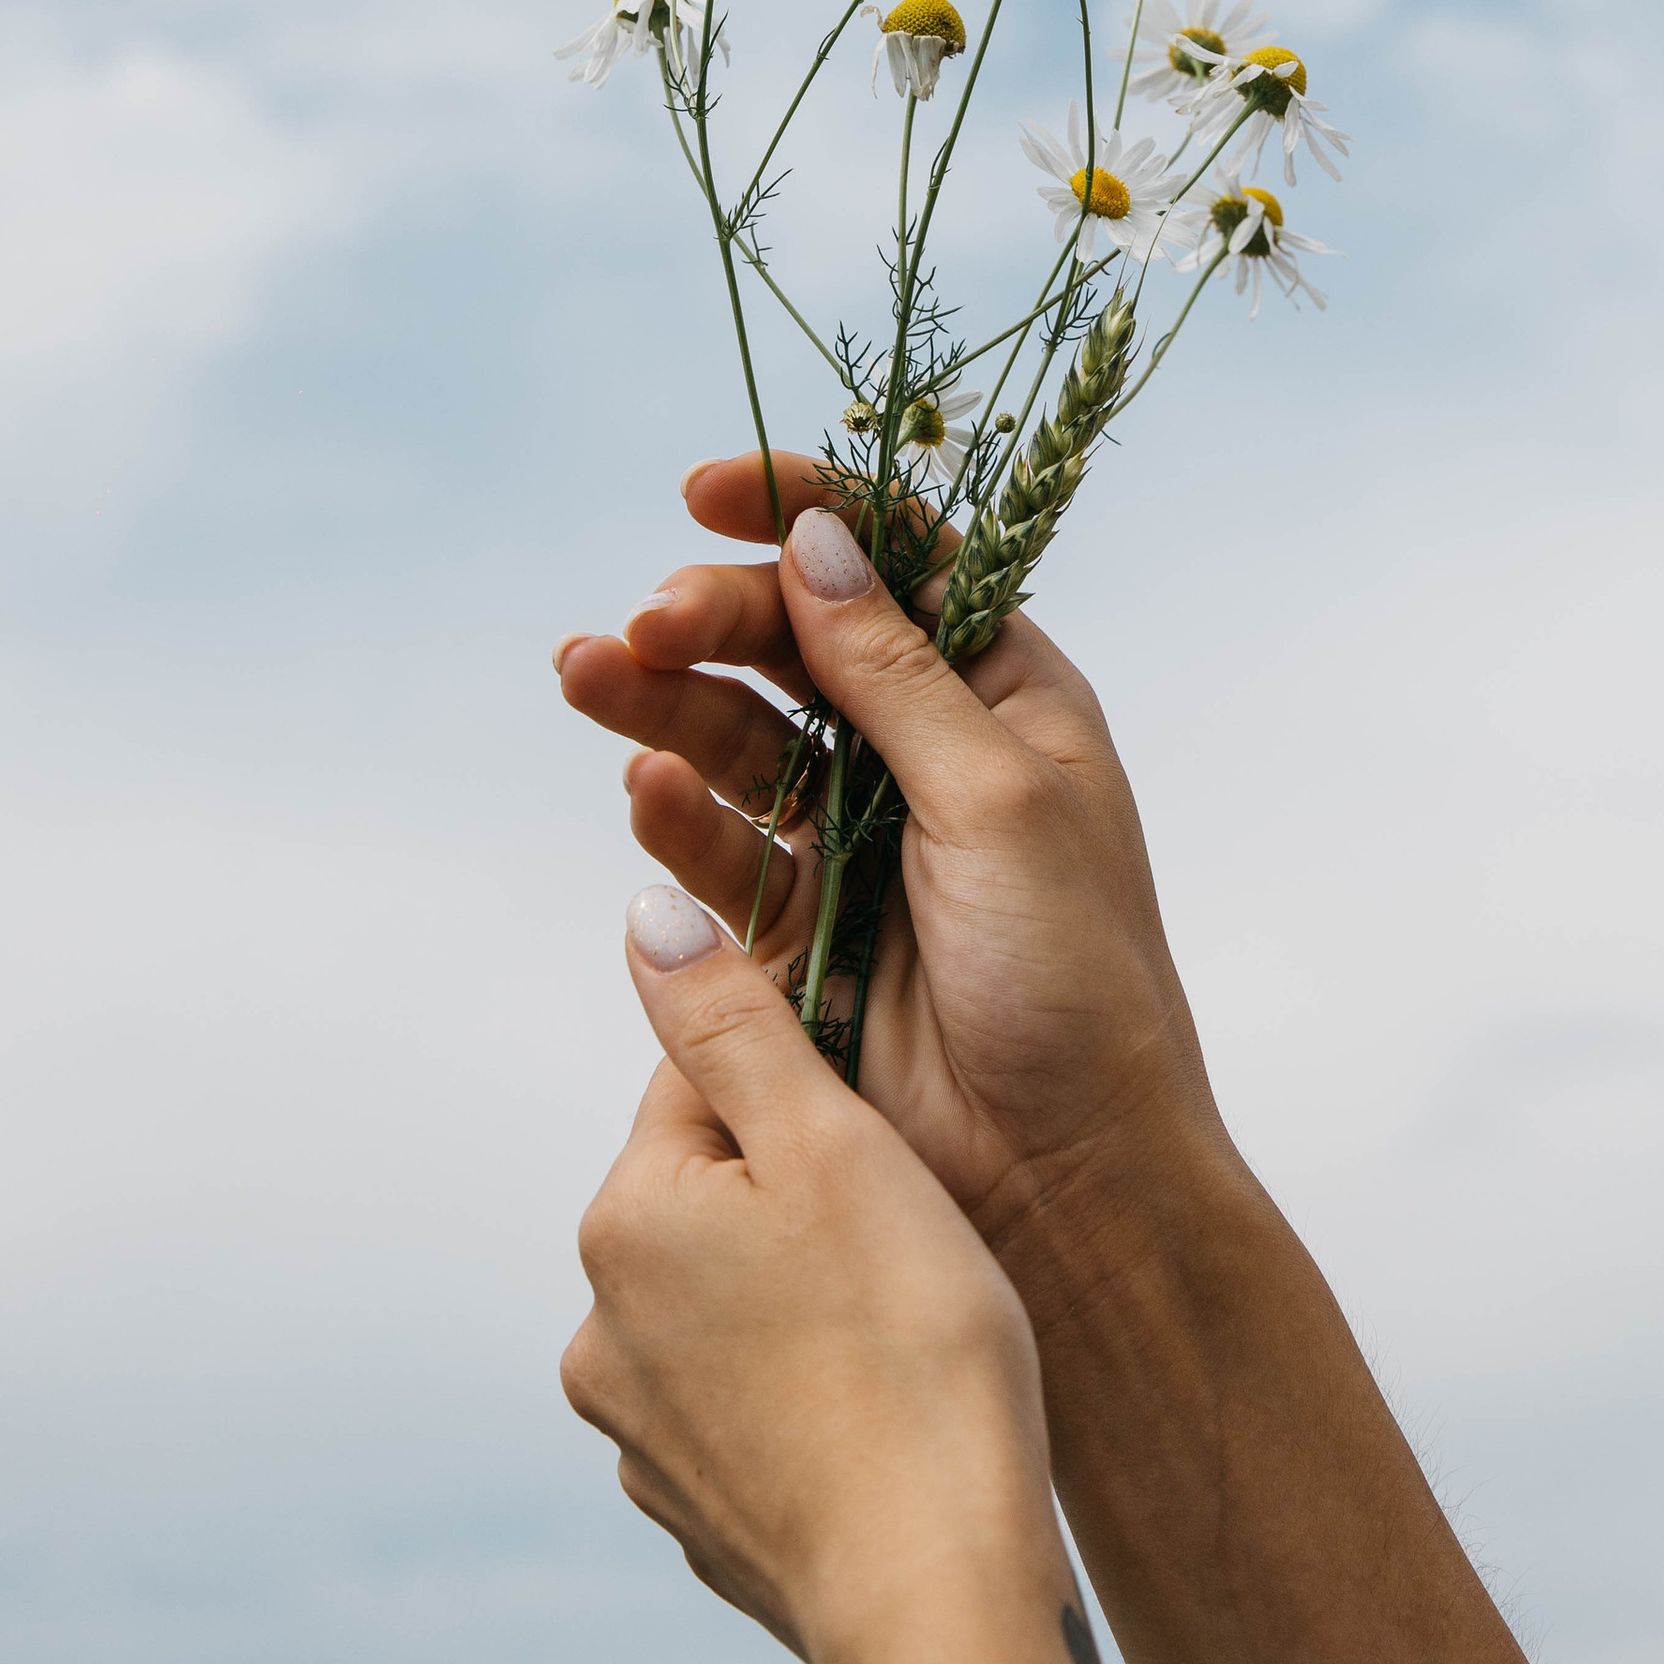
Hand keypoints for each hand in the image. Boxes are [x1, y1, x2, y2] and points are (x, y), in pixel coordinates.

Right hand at [555, 453, 1228, 1243]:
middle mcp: (926, 750)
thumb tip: (819, 540)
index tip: (703, 490)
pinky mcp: (796, 927)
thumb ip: (895, 671)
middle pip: (793, 641)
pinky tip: (643, 794)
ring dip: (663, 703)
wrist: (1066, 1174)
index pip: (893, 560)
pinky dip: (675, 814)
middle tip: (646, 626)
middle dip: (714, 618)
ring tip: (590, 676)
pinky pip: (718, 847)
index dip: (801, 510)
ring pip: (738, 737)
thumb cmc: (1073, 977)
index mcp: (1004, 695)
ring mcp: (856, 837)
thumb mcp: (996, 796)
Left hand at [561, 881, 1053, 1663]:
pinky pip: (753, 1414)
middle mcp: (598, 1330)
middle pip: (719, 1198)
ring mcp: (640, 1438)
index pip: (711, 1084)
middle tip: (914, 1245)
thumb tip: (645, 912)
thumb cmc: (914, 1349)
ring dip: (808, 1302)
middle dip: (808, 1201)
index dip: (817, 1090)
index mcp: (625, 1217)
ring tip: (908, 1341)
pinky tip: (884, 1422)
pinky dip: (811, 1403)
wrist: (939, 1593)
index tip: (890, 1139)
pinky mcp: (693, 1515)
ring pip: (737, 1307)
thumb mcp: (835, 1145)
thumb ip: (734, 1020)